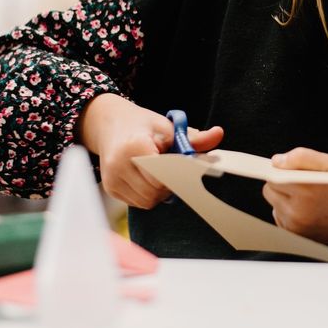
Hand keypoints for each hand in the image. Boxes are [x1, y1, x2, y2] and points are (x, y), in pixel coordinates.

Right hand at [78, 94, 222, 208]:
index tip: (186, 170)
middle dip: (170, 185)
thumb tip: (218, 134)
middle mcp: (118, 165)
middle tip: (173, 170)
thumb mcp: (168, 127)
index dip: (177, 175)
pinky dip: (148, 194)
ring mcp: (111, 179)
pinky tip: (147, 178)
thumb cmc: (142, 125)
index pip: (162, 175)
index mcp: (133, 146)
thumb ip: (193, 138)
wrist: (109, 124)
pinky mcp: (110, 188)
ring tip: (159, 173)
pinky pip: (138, 202)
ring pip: (147, 201)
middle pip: (155, 192)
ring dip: (159, 192)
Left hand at [263, 147, 327, 260]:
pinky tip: (309, 209)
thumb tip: (277, 161)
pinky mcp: (300, 237)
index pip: (273, 177)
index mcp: (307, 191)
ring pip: (275, 205)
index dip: (280, 169)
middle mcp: (299, 213)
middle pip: (269, 191)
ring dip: (285, 198)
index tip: (282, 167)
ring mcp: (298, 228)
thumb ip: (302, 157)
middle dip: (282, 183)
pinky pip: (282, 219)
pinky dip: (289, 212)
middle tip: (304, 182)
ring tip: (310, 197)